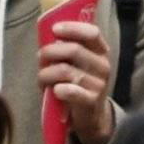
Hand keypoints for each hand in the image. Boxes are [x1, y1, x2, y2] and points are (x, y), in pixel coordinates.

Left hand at [38, 5, 117, 143]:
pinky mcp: (91, 100)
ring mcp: (99, 84)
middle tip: (40, 56)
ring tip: (42, 78)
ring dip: (46, 74)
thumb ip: (68, 48)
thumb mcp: (79, 63)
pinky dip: (57, 89)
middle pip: (74, 50)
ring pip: (65, 70)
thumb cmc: (79, 83)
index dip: (72, 28)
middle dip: (51, 51)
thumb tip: (48, 34)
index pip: (92, 33)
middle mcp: (103, 66)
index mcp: (101, 52)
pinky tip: (54, 91)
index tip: (54, 29)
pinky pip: (69, 90)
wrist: (91, 115)